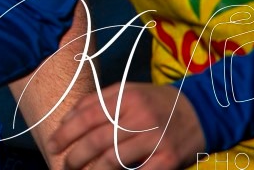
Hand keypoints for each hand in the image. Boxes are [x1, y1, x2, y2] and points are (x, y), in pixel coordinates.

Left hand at [50, 83, 205, 169]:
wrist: (200, 110)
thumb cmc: (155, 102)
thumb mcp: (128, 91)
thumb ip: (98, 101)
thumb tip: (68, 117)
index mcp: (126, 97)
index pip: (87, 115)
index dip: (66, 132)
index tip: (53, 144)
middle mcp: (139, 116)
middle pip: (97, 140)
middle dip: (75, 155)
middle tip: (64, 164)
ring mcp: (155, 138)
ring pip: (115, 159)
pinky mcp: (169, 157)